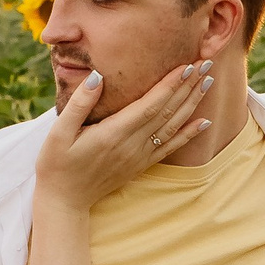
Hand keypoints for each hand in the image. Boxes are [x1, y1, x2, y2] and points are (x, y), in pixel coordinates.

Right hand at [35, 61, 212, 211]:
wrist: (64, 201)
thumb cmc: (57, 164)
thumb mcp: (58, 132)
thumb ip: (78, 104)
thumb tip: (97, 77)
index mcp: (113, 133)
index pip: (150, 105)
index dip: (170, 84)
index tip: (186, 65)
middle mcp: (132, 145)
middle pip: (167, 111)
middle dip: (188, 86)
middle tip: (206, 63)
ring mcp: (139, 156)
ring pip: (173, 126)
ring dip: (192, 103)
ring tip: (208, 81)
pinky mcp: (140, 165)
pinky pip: (170, 147)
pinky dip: (189, 134)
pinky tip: (204, 121)